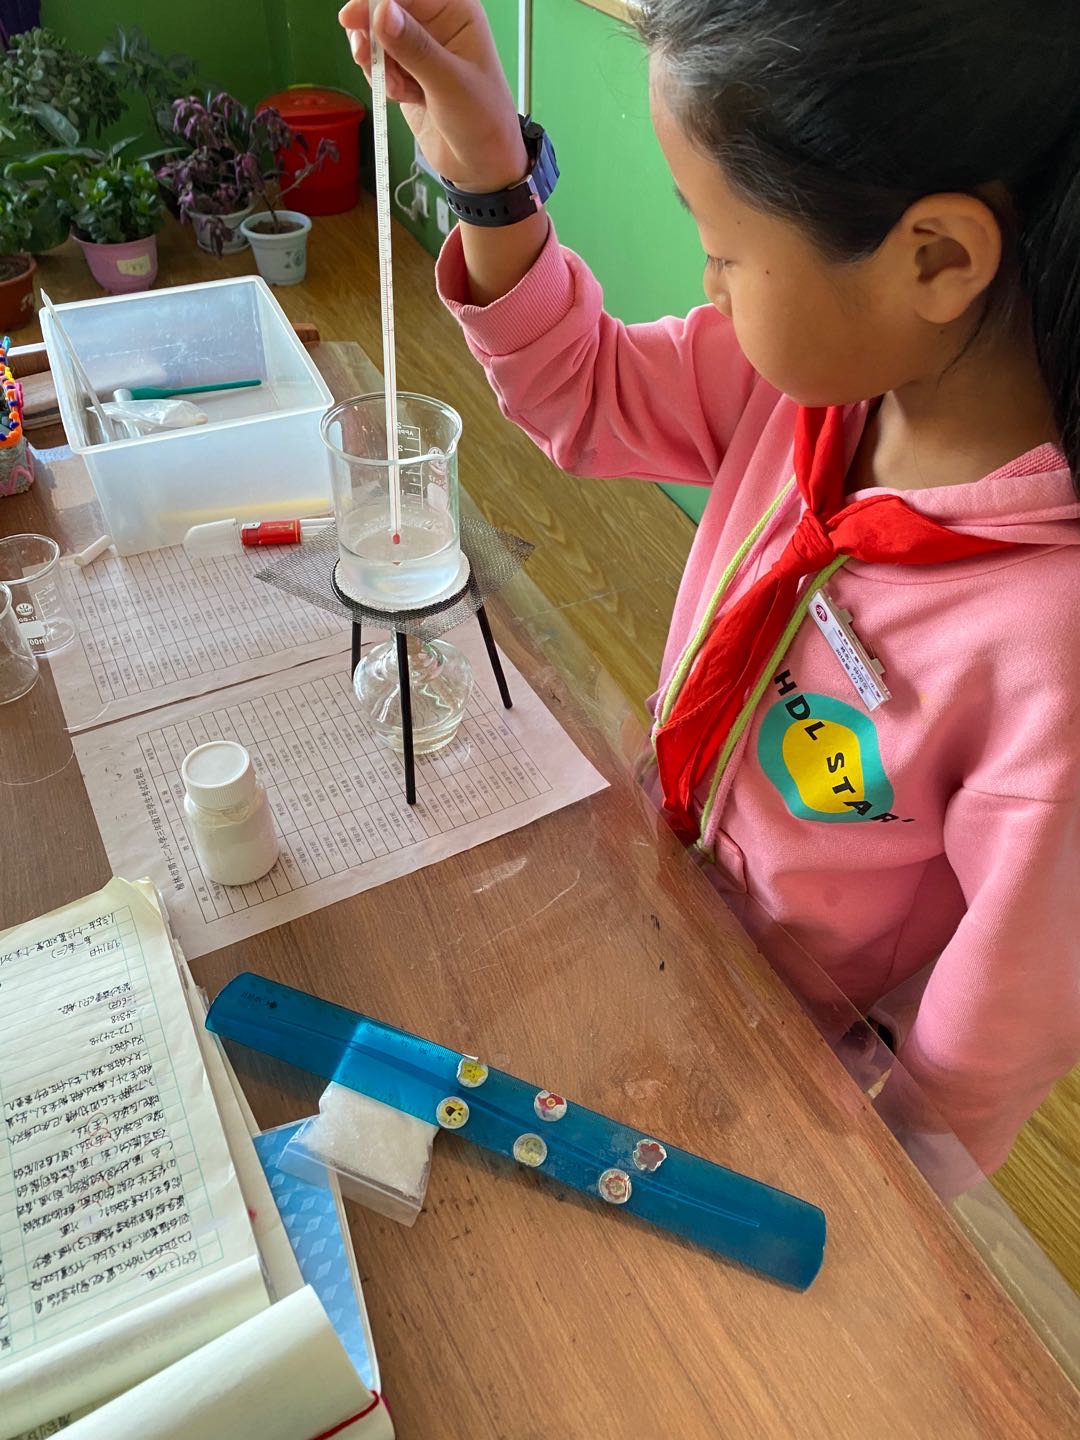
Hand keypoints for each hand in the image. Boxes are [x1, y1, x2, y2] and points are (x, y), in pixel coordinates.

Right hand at [339, 0, 527, 191]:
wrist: (480, 167)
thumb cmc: (482, 121)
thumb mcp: (449, 83)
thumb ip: (415, 48)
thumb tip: (382, 12)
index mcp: (455, 11)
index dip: (378, 1)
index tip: (355, 18)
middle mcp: (435, 24)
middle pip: (385, 9)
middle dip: (371, 32)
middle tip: (363, 54)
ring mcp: (418, 49)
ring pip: (376, 38)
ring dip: (377, 63)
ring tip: (396, 88)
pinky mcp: (406, 73)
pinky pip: (378, 65)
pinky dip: (382, 80)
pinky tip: (401, 96)